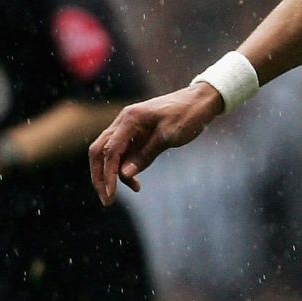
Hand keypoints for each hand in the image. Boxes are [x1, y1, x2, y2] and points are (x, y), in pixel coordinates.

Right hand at [89, 84, 224, 202]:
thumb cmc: (189, 115)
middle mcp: (123, 122)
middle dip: (100, 176)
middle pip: (99, 151)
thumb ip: (146, 154)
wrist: (202, 100)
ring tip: (132, 190)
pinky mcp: (136, 134)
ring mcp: (128, 127)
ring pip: (108, 153)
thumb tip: (123, 175)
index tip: (111, 195)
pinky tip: (135, 181)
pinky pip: (122, 153)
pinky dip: (124, 167)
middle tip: (108, 200)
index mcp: (130, 119)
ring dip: (112, 174)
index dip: (107, 174)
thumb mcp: (170, 136)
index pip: (110, 151)